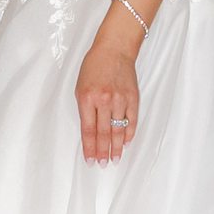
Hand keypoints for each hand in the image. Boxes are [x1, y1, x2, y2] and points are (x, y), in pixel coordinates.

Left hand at [75, 12, 142, 162]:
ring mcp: (120, 100)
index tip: (90, 160)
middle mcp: (104, 101)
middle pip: (103, 134)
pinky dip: (129, 134)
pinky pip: (131, 121)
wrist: (114, 49)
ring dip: (116, 147)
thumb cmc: (94, 67)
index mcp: (87, 98)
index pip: (88, 130)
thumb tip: (90, 132)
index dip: (89, 148)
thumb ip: (85, 109)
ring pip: (118, 130)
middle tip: (102, 164)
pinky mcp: (133, 98)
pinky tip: (125, 143)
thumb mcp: (80, 87)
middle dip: (102, 152)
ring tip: (114, 159)